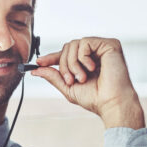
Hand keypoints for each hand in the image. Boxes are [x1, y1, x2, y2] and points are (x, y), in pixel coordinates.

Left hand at [30, 37, 144, 128]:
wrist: (111, 103)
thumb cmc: (95, 98)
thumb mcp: (68, 87)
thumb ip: (54, 77)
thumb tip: (35, 70)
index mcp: (87, 62)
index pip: (67, 54)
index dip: (51, 57)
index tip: (38, 63)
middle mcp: (95, 53)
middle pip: (67, 47)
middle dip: (64, 65)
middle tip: (70, 80)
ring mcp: (102, 48)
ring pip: (74, 44)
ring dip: (72, 63)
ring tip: (82, 78)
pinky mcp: (109, 44)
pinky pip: (85, 42)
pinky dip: (82, 57)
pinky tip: (92, 69)